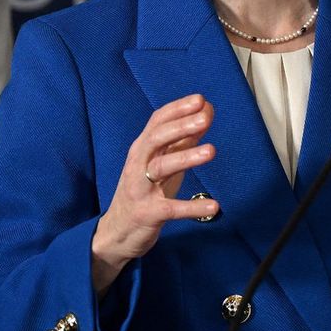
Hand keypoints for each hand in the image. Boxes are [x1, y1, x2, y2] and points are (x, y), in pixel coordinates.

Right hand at [91, 94, 217, 294]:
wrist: (116, 231)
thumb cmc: (143, 190)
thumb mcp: (162, 161)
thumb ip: (183, 139)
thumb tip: (206, 112)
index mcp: (142, 148)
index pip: (157, 122)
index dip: (177, 109)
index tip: (200, 99)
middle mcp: (138, 164)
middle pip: (156, 139)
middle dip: (180, 126)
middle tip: (205, 118)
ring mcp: (141, 188)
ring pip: (161, 168)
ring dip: (186, 157)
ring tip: (211, 151)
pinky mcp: (148, 213)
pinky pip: (171, 208)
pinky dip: (192, 208)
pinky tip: (214, 205)